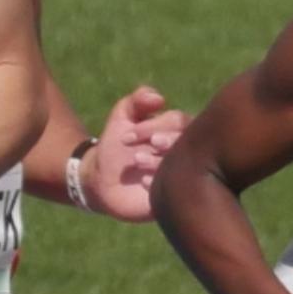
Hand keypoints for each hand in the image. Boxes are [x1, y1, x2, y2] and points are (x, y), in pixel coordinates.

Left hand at [82, 85, 186, 221]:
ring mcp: (184, 174)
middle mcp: (186, 152)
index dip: (156, 124)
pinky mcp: (177, 196)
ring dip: (162, 161)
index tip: (128, 134)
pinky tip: (144, 182)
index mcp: (178, 130)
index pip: (179, 121)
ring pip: (186, 167)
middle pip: (189, 143)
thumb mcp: (122, 118)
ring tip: (138, 161)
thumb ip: (137, 101)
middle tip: (149, 144)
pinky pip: (180, 192)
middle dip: (168, 141)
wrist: (102, 180)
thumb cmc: (116, 146)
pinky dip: (162, 184)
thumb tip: (158, 97)